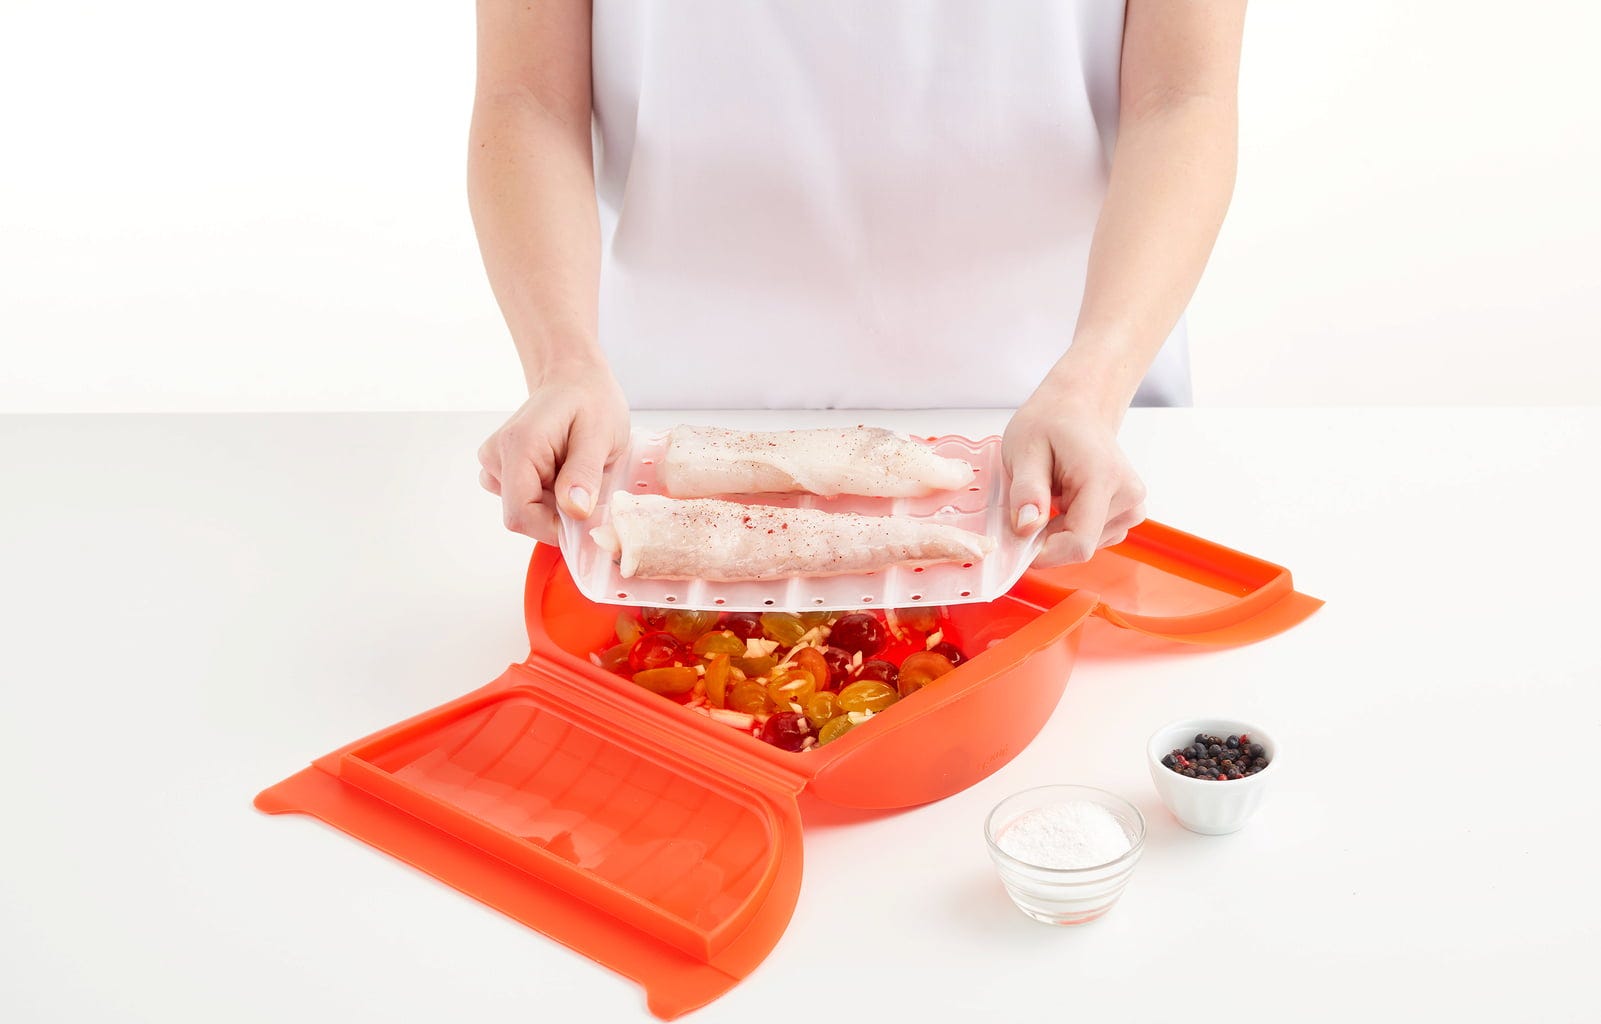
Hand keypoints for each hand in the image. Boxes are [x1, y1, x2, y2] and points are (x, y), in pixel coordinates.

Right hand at [477, 359, 629, 542]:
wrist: (574, 379)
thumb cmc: (590, 400)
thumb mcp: (600, 435)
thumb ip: (585, 473)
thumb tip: (575, 511)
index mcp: (519, 446)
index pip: (521, 514)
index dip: (554, 528)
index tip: (585, 518)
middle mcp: (496, 455)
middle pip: (522, 515)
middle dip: (557, 514)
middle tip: (587, 487)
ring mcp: (495, 462)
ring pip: (524, 510)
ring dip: (554, 504)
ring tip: (574, 471)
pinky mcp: (501, 467)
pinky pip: (524, 499)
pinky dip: (547, 496)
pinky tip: (561, 471)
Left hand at [1002, 385, 1146, 566]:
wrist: (1079, 408)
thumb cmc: (1051, 422)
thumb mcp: (1024, 450)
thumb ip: (1026, 490)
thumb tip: (1026, 528)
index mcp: (1102, 478)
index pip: (1079, 543)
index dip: (1045, 554)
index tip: (1019, 542)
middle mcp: (1127, 495)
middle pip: (1081, 546)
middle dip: (1047, 538)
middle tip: (1028, 506)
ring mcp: (1133, 505)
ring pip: (1086, 545)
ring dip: (1059, 531)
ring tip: (1051, 493)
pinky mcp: (1129, 512)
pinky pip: (1093, 537)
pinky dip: (1071, 526)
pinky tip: (1065, 499)